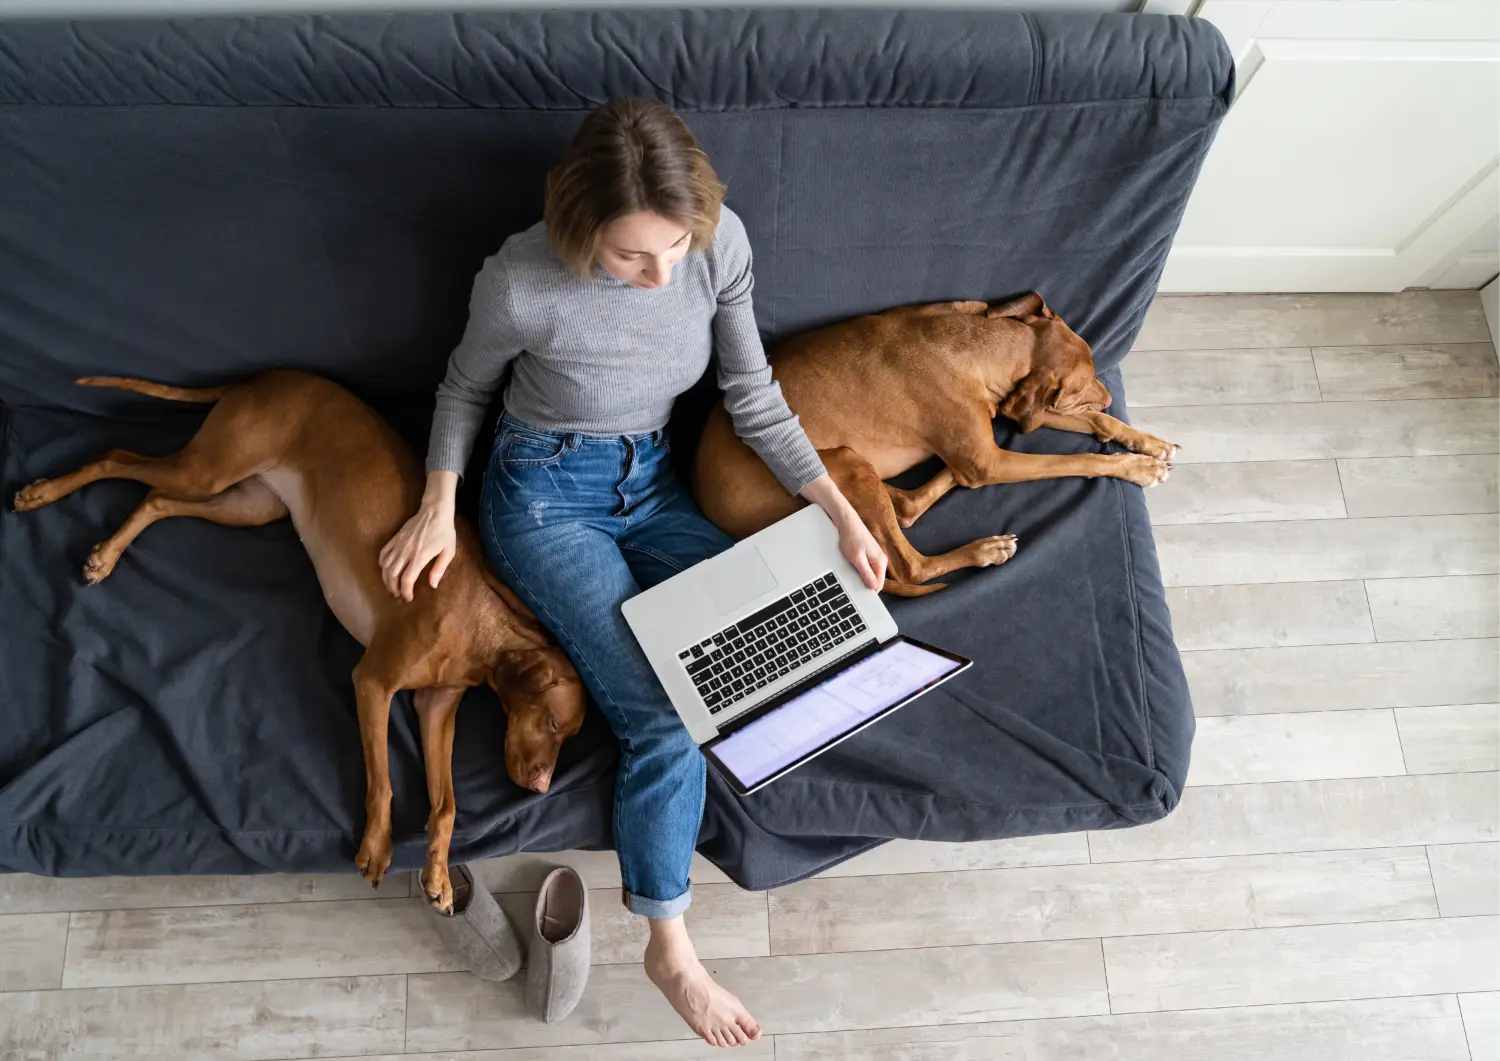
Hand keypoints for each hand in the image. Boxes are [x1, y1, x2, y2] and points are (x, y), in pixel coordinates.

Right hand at [379, 472, 458, 600]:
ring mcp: (398, 544)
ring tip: (391, 585)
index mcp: (420, 557)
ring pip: (385, 566)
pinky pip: (383, 553)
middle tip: (398, 595)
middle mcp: (406, 552)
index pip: (407, 580)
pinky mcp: (395, 538)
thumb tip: (432, 585)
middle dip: (393, 588)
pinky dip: (382, 564)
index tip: (408, 598)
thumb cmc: (444, 532)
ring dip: (386, 578)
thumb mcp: (448, 551)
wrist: (435, 511)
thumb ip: (439, 569)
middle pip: (392, 575)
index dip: (406, 592)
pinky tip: (386, 569)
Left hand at [799, 473, 886, 590]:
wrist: (846, 522)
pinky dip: (858, 571)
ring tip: (850, 572)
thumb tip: (873, 588)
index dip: (868, 592)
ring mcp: (875, 557)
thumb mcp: (856, 558)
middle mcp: (881, 560)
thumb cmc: (851, 537)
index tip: (857, 595)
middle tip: (851, 582)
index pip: (878, 586)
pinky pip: (866, 569)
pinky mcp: (868, 555)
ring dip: (860, 577)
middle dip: (864, 584)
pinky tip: (850, 567)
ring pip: (869, 575)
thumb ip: (866, 574)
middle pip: (874, 581)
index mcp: (881, 562)